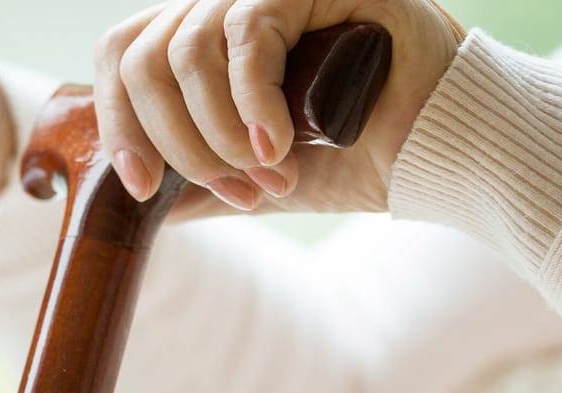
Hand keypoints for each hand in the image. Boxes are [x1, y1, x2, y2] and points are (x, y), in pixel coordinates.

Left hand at [94, 0, 464, 218]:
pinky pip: (247, 34)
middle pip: (142, 58)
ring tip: (269, 174)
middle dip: (175, 143)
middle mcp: (224, 5)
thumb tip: (130, 203)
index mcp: (202, 40)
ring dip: (218, 133)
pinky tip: (279, 147)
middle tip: (234, 189)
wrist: (443, 152)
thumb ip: (194, 180)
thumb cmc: (355, 157)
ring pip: (186, 51)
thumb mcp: (252, 176)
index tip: (140, 188)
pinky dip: (252, 104)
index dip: (119, 123)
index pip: (122, 58)